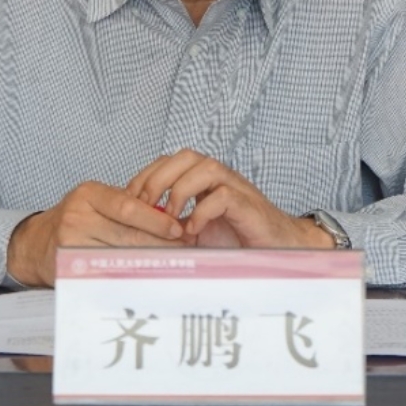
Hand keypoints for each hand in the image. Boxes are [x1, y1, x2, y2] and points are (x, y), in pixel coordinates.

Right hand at [5, 180, 184, 286]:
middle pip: (127, 234)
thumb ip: (128, 206)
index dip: (156, 221)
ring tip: (174, 266)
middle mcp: (77, 215)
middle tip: (186, 252)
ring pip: (120, 256)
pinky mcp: (69, 266)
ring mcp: (70, 242)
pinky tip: (147, 278)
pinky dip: (129, 275)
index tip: (178, 230)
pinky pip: (106, 272)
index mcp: (89, 194)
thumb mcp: (97, 202)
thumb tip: (172, 220)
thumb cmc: (77, 220)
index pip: (128, 206)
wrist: (36, 243)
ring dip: (149, 262)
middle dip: (160, 244)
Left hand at [125, 149, 332, 249]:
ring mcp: (235, 188)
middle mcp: (218, 178)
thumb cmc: (235, 240)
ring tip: (169, 217)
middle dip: (157, 178)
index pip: (169, 161)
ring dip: (180, 190)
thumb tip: (134, 229)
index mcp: (202, 179)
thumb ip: (170, 224)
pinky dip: (203, 210)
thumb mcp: (194, 232)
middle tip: (144, 205)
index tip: (129, 199)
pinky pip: (224, 195)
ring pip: (205, 167)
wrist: (276, 249)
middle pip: (185, 156)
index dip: (145, 175)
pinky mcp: (248, 205)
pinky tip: (193, 230)